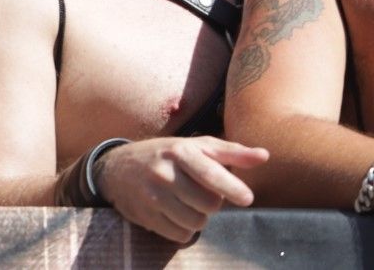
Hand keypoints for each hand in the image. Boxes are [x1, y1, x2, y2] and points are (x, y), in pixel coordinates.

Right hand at [94, 135, 266, 242]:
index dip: (232, 188)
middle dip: (211, 203)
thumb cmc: (165, 155)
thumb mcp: (194, 146)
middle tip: (198, 192)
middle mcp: (164, 172)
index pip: (210, 174)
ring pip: (197, 222)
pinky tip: (174, 213)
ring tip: (186, 202)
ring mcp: (152, 195)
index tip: (247, 198)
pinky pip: (181, 235)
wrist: (116, 167)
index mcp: (179, 151)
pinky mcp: (146, 215)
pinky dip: (183, 229)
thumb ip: (231, 152)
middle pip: (209, 204)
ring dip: (198, 217)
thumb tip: (265, 156)